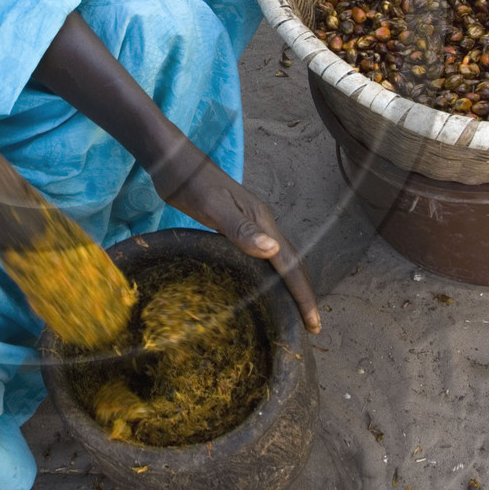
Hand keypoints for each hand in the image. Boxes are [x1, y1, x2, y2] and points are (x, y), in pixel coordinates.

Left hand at [152, 148, 322, 334]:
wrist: (175, 162)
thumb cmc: (192, 184)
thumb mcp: (215, 207)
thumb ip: (242, 229)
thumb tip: (274, 251)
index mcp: (263, 222)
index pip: (291, 264)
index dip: (303, 295)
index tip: (313, 324)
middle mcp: (263, 224)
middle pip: (292, 264)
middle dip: (303, 294)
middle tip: (310, 326)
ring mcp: (250, 225)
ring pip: (279, 261)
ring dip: (289, 286)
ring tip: (292, 312)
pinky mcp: (235, 227)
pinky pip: (261, 257)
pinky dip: (269, 276)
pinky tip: (261, 286)